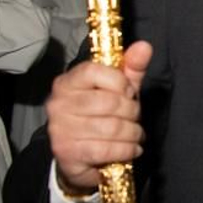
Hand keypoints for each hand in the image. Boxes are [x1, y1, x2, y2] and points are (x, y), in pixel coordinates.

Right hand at [46, 41, 153, 194]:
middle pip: (110, 102)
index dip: (120, 82)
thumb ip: (130, 68)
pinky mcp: (67, 153)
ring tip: (134, 134)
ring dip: (133, 133)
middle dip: (132, 111)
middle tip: (134, 117)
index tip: (129, 92)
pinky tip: (131, 148)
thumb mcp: (118, 89)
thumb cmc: (101, 116)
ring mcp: (60, 130)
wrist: (80, 156)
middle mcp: (58, 104)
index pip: (94, 71)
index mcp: (67, 82)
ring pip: (112, 127)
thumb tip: (144, 46)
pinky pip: (108, 149)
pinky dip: (127, 149)